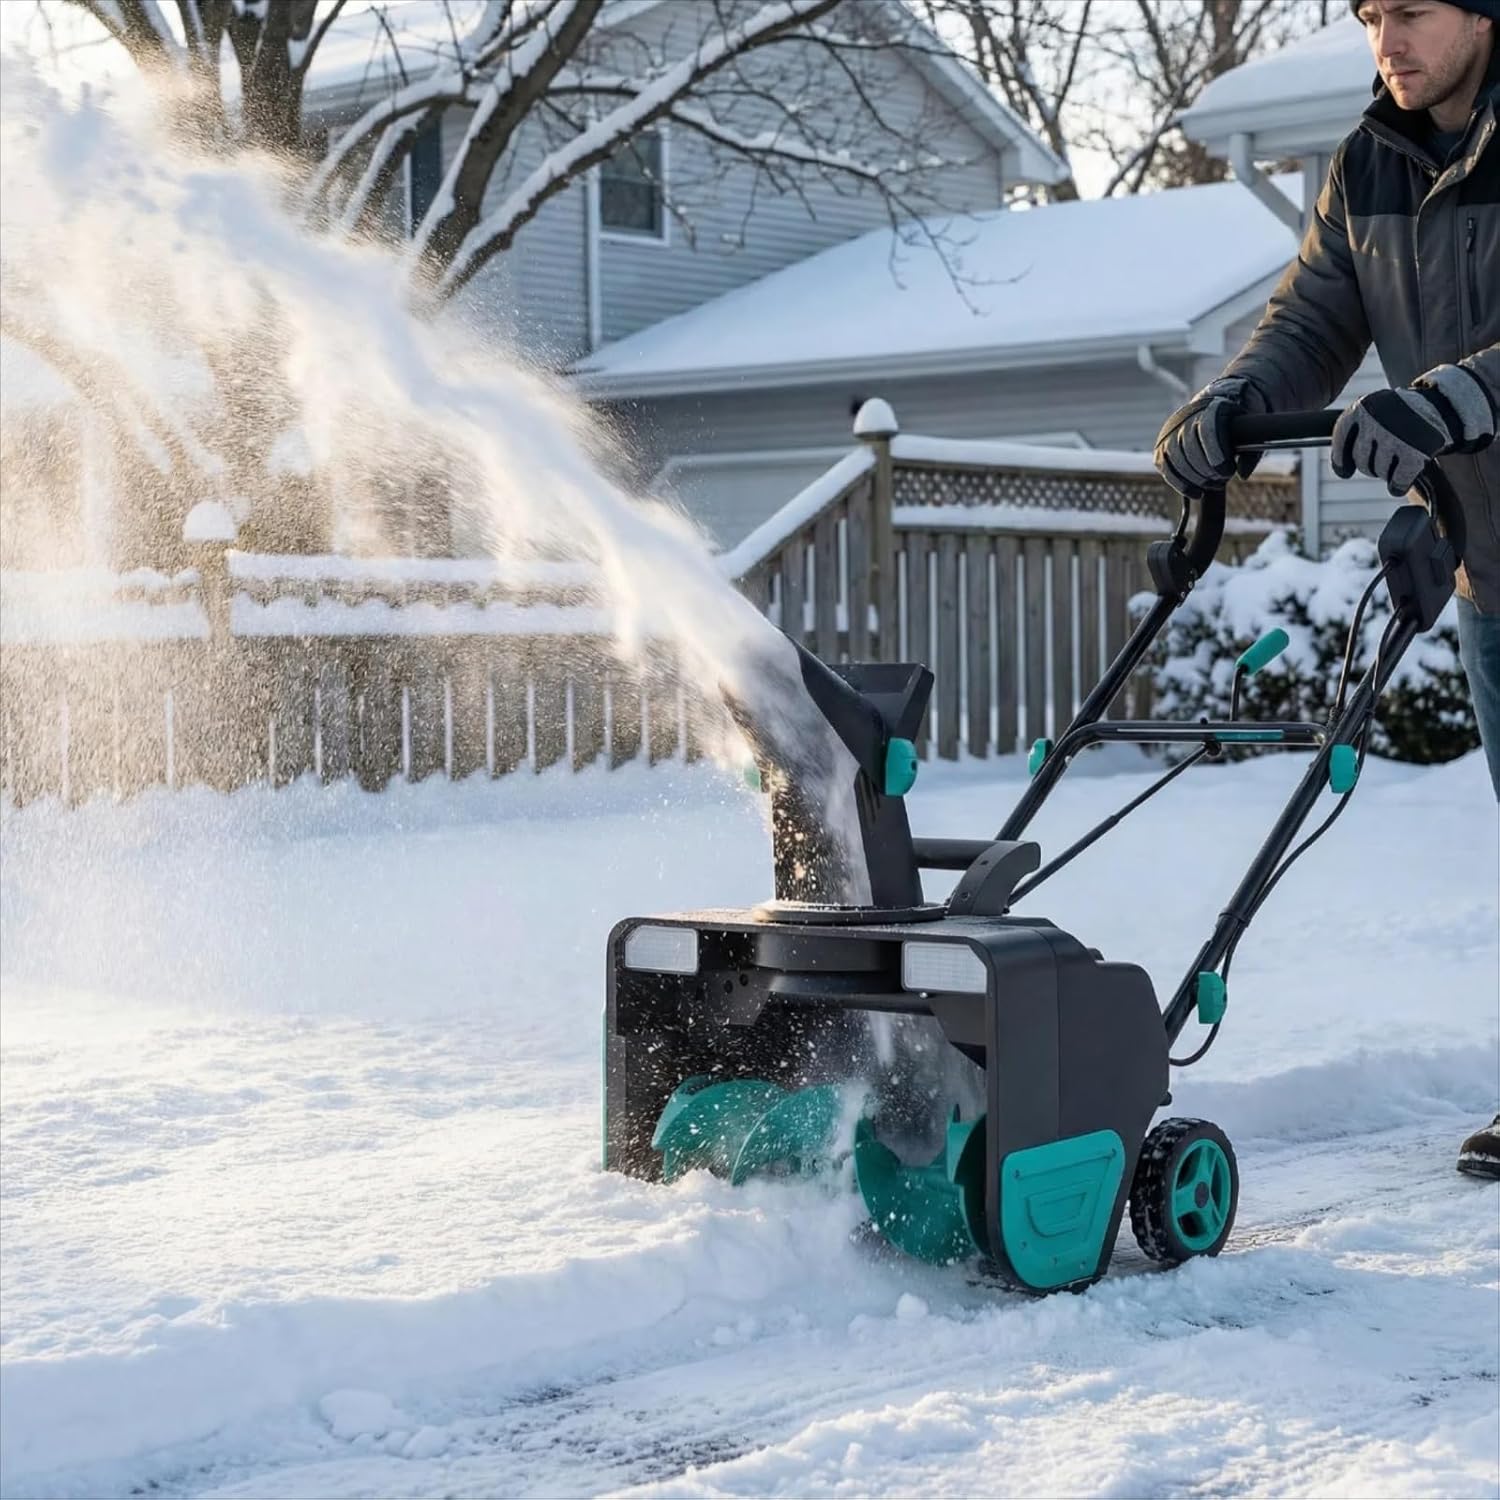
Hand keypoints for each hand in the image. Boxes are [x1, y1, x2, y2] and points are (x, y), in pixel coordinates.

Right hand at [1154, 377, 1265, 500]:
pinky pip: (1167, 470)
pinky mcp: (1161, 449)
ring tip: (1212, 485)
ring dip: (1195, 479)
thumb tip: (1242, 474)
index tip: (1228, 472)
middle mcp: (1185, 418)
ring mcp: (1170, 433)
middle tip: (1221, 481)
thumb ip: (1251, 452)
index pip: (1206, 430)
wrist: (1210, 414)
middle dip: (1206, 471)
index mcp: (1209, 408)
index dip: (1216, 454)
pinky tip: (1196, 493)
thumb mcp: (1249, 432)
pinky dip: (1182, 485)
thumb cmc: (1233, 426)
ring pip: (1177, 461)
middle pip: (1190, 448)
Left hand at [1331, 364, 1495, 494]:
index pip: (1341, 438)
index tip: (1344, 472)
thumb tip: (1340, 471)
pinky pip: (1398, 481)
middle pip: (1360, 459)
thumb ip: (1355, 432)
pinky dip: (1398, 486)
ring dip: (1387, 473)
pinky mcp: (1415, 452)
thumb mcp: (1376, 412)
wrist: (1444, 407)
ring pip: (1378, 471)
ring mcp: (1396, 436)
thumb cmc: (1403, 415)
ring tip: (1398, 459)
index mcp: (1364, 406)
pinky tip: (1399, 485)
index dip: (1340, 459)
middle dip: (1370, 464)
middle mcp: (1378, 419)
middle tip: (1386, 457)